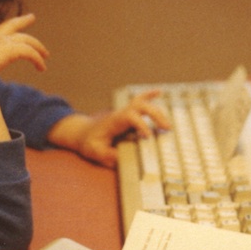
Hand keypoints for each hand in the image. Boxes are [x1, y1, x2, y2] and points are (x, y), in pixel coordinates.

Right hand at [0, 13, 48, 82]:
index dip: (3, 32)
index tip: (10, 30)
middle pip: (11, 25)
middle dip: (22, 21)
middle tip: (32, 17)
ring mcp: (1, 42)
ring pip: (26, 40)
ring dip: (37, 48)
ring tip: (45, 56)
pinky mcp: (11, 49)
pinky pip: (29, 52)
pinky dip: (37, 59)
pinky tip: (42, 68)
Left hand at [48, 90, 171, 167]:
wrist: (82, 133)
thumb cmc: (89, 142)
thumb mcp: (94, 152)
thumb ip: (107, 155)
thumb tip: (123, 158)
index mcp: (114, 121)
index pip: (130, 116)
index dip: (141, 124)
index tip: (148, 137)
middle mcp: (121, 113)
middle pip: (140, 106)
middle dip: (155, 115)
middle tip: (166, 129)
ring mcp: (125, 112)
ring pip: (143, 104)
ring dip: (157, 112)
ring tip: (168, 126)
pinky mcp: (128, 114)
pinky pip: (139, 100)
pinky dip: (149, 95)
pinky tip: (159, 91)